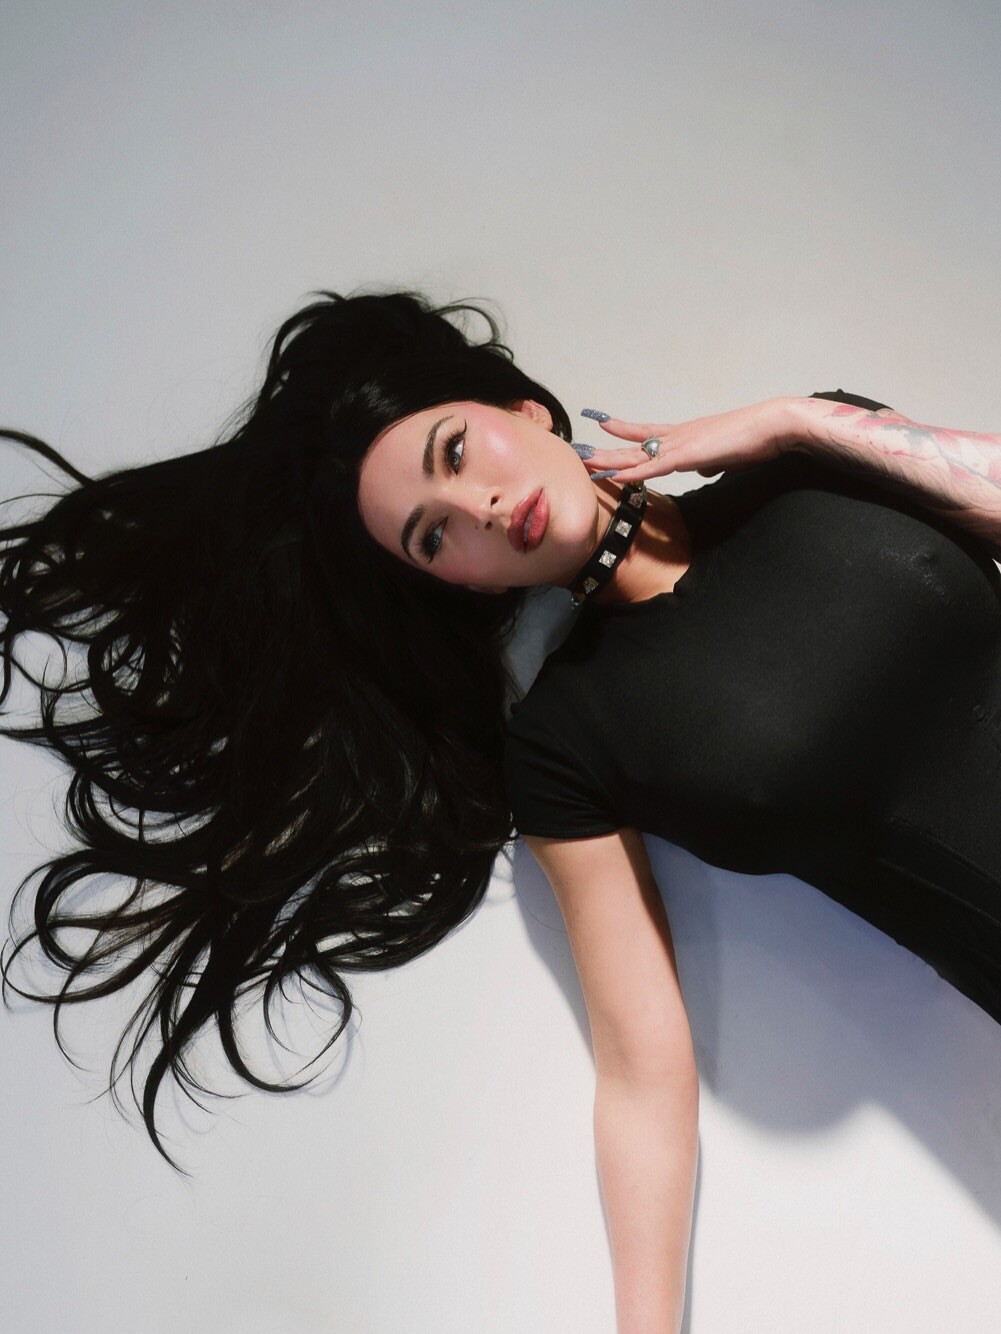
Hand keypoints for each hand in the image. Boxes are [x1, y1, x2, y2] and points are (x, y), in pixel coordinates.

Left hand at [579, 397, 799, 485]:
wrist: (771, 426)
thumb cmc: (753, 440)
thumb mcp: (723, 456)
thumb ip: (708, 463)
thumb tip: (700, 471)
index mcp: (684, 435)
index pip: (646, 432)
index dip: (623, 431)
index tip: (603, 425)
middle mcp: (677, 436)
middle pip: (633, 445)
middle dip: (606, 450)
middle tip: (579, 451)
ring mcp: (681, 444)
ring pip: (637, 456)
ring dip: (610, 461)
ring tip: (584, 461)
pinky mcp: (688, 456)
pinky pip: (654, 467)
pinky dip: (632, 474)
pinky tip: (613, 476)